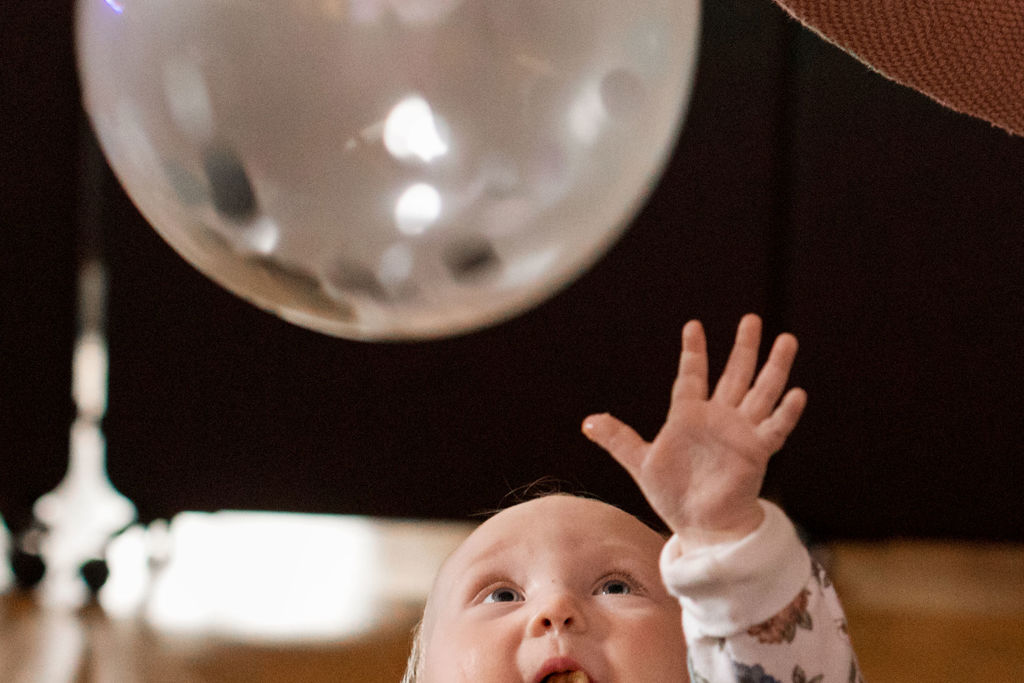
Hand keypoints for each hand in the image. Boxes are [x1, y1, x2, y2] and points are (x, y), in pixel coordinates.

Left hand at [582, 314, 806, 549]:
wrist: (699, 526)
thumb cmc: (673, 494)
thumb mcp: (640, 463)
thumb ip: (618, 439)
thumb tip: (587, 421)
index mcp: (689, 416)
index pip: (692, 376)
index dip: (693, 352)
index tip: (693, 325)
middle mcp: (719, 418)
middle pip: (735, 374)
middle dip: (744, 347)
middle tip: (751, 320)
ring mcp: (741, 433)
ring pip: (762, 392)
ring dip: (774, 367)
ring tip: (787, 339)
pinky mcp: (756, 452)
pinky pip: (775, 428)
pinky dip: (786, 412)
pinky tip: (797, 393)